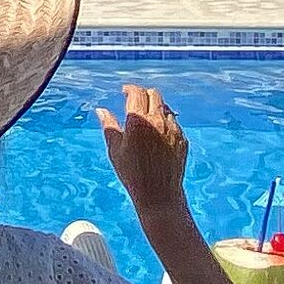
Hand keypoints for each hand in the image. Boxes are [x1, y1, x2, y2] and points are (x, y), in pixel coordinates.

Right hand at [92, 82, 190, 217]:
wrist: (159, 194)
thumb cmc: (133, 174)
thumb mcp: (115, 150)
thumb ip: (109, 126)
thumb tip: (101, 111)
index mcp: (139, 121)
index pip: (136, 93)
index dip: (129, 89)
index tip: (124, 91)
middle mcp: (158, 121)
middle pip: (154, 94)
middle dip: (143, 94)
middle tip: (135, 100)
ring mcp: (173, 129)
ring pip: (166, 107)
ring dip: (155, 107)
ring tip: (146, 118)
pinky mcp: (182, 139)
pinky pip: (174, 122)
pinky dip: (165, 121)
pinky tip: (156, 133)